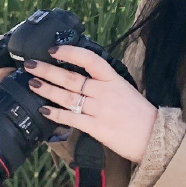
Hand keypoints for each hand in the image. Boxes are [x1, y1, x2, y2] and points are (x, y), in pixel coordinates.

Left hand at [23, 45, 157, 163]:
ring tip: (32, 83)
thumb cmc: (139, 113)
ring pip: (67, 96)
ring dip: (47, 89)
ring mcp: (99, 110)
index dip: (70, 52)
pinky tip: (43, 109)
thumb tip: (82, 76)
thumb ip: (104, 83)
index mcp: (113, 79)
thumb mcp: (124, 89)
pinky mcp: (96, 128)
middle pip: (71, 77)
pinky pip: (71, 118)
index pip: (89, 59)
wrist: (154, 136)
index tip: (53, 49)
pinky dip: (56, 113)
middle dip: (48, 70)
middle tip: (31, 65)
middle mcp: (105, 92)